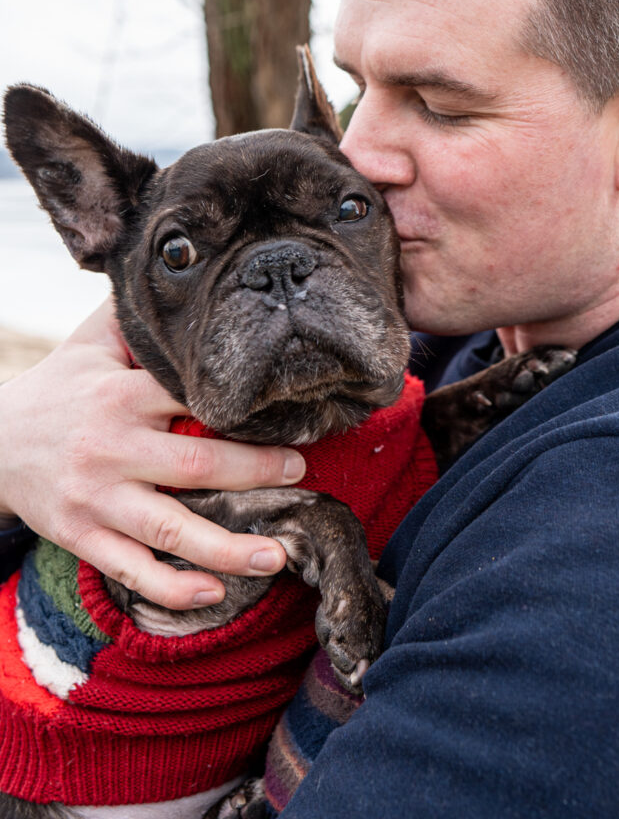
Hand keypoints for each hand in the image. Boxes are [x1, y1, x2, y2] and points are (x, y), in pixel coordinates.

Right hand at [0, 299, 302, 608]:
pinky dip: (172, 588)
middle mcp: (112, 448)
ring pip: (170, 530)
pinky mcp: (81, 536)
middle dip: (256, 473)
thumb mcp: (91, 341)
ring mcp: (97, 498)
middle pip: (197, 466)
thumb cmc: (59, 385)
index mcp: (121, 395)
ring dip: (228, 548)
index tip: (293, 416)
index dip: (246, 410)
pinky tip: (212, 594)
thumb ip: (138, 317)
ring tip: (276, 556)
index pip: (194, 400)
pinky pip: (131, 568)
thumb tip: (187, 281)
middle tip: (301, 474)